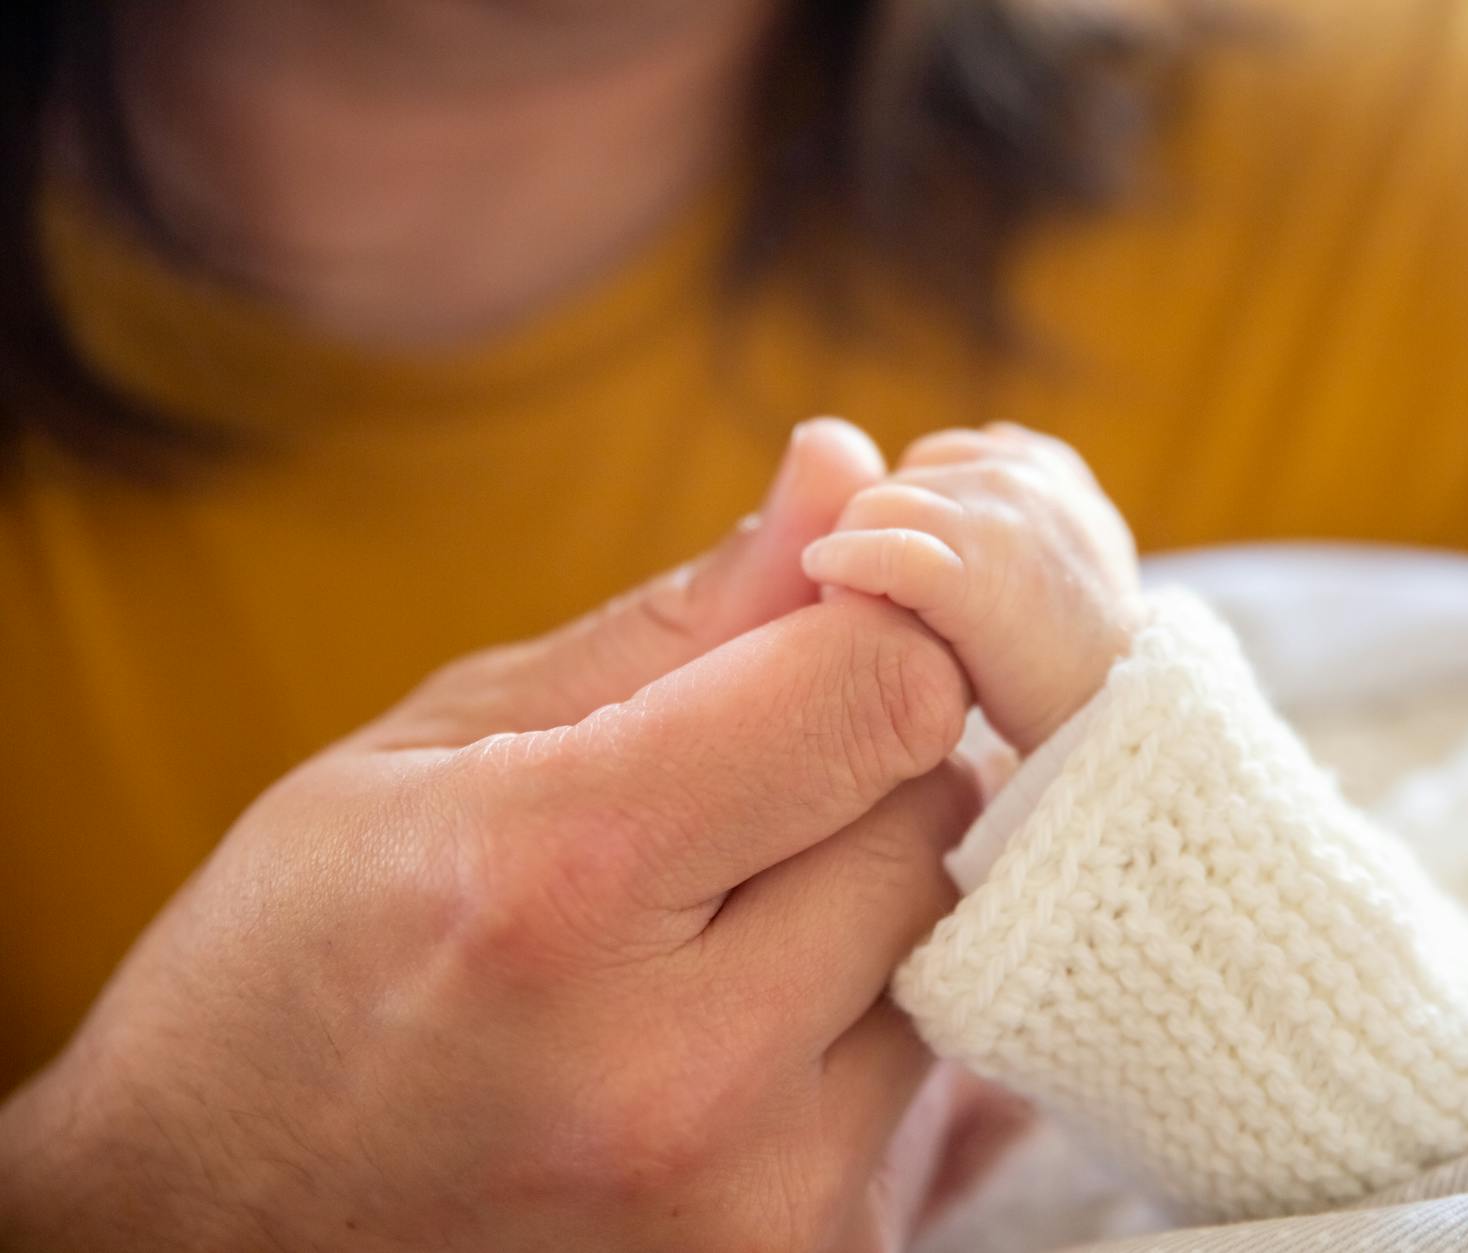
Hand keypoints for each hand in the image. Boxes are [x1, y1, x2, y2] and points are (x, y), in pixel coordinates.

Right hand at [0, 420, 977, 1251]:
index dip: (875, 626)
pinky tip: (742, 1033)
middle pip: (936, 820)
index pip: (880, 694)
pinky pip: (942, 1085)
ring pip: (959, 952)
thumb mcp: (436, 754)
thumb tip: (844, 475)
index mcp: (561, 886)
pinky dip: (874, 1027)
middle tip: (739, 797)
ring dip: (876, 906)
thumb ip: (672, 624)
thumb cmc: (294, 981)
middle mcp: (682, 1072)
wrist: (216, 1248)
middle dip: (867, 769)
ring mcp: (759, 1205)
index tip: (827, 621)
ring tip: (717, 932)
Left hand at [803, 423, 1139, 752]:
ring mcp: (1004, 519)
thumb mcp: (1061, 564)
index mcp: (1046, 471)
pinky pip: (883, 549)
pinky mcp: (979, 573)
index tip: (906, 575)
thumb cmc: (1074, 660)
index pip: (935, 462)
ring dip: (853, 554)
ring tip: (864, 609)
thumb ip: (1009, 520)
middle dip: (879, 536)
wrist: (1118, 722)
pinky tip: (828, 578)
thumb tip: (940, 506)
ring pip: (874, 508)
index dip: (908, 516)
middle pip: (898, 484)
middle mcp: (1026, 479)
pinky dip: (845, 562)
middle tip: (883, 603)